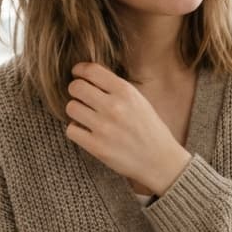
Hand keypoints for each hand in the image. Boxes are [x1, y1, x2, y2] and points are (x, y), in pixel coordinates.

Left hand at [64, 62, 191, 195]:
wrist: (160, 160)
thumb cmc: (150, 129)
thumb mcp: (139, 101)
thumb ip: (116, 89)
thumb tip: (89, 78)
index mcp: (126, 92)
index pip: (91, 71)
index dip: (80, 70)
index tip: (77, 74)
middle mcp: (114, 106)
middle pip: (76, 87)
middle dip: (76, 90)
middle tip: (81, 97)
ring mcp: (104, 127)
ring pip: (71, 107)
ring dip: (76, 111)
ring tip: (86, 116)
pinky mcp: (96, 146)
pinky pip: (71, 130)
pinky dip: (76, 130)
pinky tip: (87, 131)